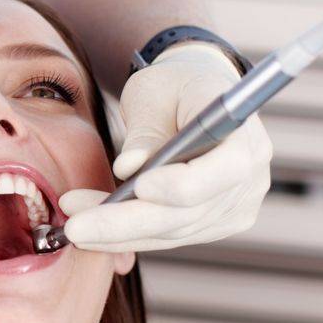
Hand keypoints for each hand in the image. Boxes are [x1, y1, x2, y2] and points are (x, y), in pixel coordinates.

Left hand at [58, 43, 272, 252]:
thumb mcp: (155, 91)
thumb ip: (145, 132)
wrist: (193, 96)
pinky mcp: (213, 223)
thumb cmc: (173, 85)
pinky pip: (168, 236)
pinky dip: (128, 237)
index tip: (139, 186)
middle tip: (75, 228)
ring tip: (72, 226)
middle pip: (188, 212)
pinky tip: (92, 233)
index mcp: (245, 136)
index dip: (183, 184)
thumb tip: (128, 168)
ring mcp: (235, 207)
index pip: (224, 171)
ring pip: (172, 231)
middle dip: (126, 222)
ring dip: (118, 233)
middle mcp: (250, 179)